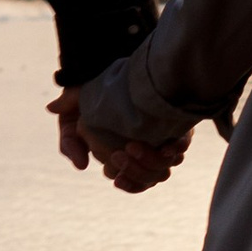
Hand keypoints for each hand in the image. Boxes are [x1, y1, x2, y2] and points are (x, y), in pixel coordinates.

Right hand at [49, 90, 192, 192]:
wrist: (101, 69)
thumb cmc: (84, 99)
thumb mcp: (70, 121)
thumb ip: (70, 143)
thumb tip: (81, 166)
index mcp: (124, 157)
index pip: (131, 181)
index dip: (127, 181)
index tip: (115, 170)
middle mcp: (146, 153)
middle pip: (151, 178)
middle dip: (137, 172)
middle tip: (119, 154)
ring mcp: (163, 140)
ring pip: (165, 167)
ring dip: (152, 162)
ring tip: (133, 146)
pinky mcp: (177, 125)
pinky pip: (181, 146)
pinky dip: (174, 149)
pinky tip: (165, 145)